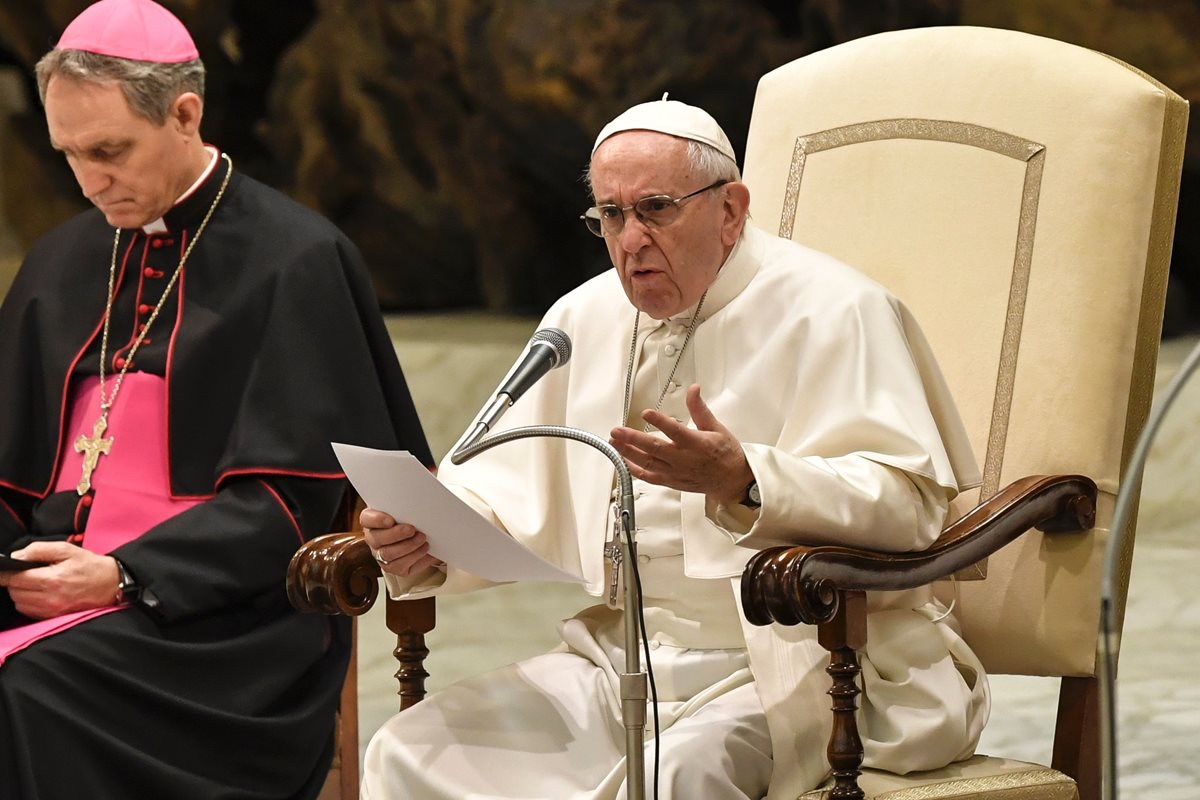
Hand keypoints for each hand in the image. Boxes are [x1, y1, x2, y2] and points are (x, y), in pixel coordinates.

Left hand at [0, 542, 119, 618]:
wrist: (112, 584)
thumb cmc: (89, 565)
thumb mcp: (67, 550)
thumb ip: (39, 549)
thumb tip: (16, 556)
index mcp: (52, 579)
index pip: (15, 578)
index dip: (6, 572)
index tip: (4, 568)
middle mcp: (50, 598)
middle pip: (15, 592)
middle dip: (15, 581)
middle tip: (25, 572)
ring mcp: (51, 611)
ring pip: (19, 603)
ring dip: (20, 593)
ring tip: (33, 583)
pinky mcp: (53, 617)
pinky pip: (28, 611)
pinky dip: (28, 602)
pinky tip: (39, 593)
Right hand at [359, 508, 443, 576]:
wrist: (419, 537)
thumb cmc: (409, 519)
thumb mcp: (405, 510)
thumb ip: (404, 507)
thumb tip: (418, 503)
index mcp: (372, 521)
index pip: (366, 519)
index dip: (377, 520)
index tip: (391, 520)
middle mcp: (373, 539)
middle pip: (377, 539)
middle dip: (396, 534)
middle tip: (412, 529)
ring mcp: (381, 555)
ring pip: (388, 555)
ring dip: (408, 546)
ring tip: (422, 539)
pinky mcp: (393, 567)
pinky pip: (401, 566)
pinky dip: (416, 557)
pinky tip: (425, 549)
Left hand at [609, 384, 753, 505]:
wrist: (732, 481)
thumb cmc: (725, 454)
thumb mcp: (716, 427)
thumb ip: (699, 409)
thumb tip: (694, 390)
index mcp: (696, 443)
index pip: (675, 431)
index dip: (659, 422)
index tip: (646, 413)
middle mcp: (684, 459)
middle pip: (654, 448)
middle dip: (633, 439)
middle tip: (617, 430)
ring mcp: (675, 472)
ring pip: (647, 463)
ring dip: (628, 452)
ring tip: (614, 442)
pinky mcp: (671, 481)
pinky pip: (649, 477)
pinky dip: (634, 469)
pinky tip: (623, 460)